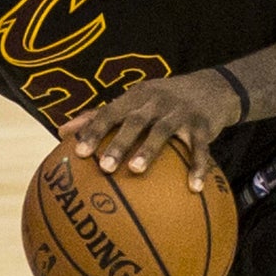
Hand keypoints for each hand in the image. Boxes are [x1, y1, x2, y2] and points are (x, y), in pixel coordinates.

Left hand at [58, 70, 238, 192]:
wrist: (213, 87)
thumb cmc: (164, 100)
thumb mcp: (135, 101)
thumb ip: (101, 115)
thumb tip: (62, 132)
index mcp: (136, 97)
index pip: (109, 112)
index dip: (93, 131)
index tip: (78, 153)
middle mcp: (156, 101)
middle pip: (134, 121)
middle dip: (118, 143)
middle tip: (105, 167)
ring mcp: (181, 112)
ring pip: (163, 131)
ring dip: (149, 150)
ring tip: (136, 170)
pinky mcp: (204, 125)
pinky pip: (201, 148)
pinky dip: (198, 167)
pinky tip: (194, 188)